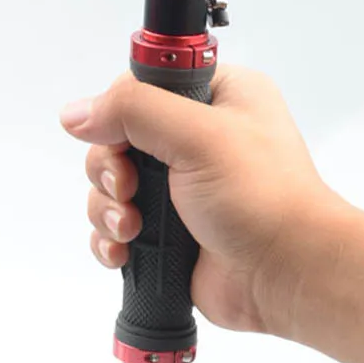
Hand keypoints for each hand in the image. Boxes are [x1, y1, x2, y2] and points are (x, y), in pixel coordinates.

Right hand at [59, 65, 347, 335]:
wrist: (288, 275)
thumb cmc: (261, 197)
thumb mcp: (199, 136)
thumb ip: (134, 111)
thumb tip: (75, 114)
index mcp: (216, 97)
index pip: (141, 87)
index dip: (119, 112)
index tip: (119, 140)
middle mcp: (196, 138)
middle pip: (115, 138)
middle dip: (109, 170)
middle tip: (128, 190)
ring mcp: (180, 188)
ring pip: (109, 186)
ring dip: (107, 209)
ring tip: (132, 231)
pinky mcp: (167, 231)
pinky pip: (116, 227)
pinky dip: (110, 240)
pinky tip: (123, 253)